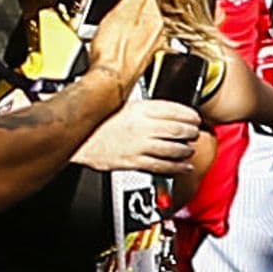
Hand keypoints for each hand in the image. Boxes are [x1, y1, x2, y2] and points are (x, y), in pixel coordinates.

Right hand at [72, 100, 200, 175]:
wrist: (76, 137)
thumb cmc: (96, 121)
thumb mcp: (121, 104)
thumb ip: (146, 107)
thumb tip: (168, 110)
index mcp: (140, 109)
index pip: (176, 110)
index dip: (191, 115)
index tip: (195, 118)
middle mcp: (142, 126)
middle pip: (180, 130)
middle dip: (192, 132)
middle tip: (194, 133)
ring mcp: (140, 145)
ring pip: (174, 148)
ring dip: (187, 149)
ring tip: (188, 149)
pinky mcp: (135, 161)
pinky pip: (162, 166)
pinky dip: (178, 167)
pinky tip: (184, 166)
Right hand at [83, 0, 165, 97]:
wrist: (108, 81)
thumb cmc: (115, 52)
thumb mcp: (123, 13)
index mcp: (155, 22)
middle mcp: (155, 36)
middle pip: (139, 11)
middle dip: (121, 5)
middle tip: (107, 6)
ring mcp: (145, 48)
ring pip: (131, 25)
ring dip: (115, 20)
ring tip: (101, 22)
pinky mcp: (133, 59)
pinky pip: (124, 39)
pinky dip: (113, 34)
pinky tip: (103, 37)